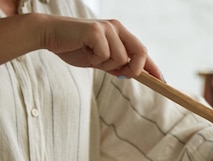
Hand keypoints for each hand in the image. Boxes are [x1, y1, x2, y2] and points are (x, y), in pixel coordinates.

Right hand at [39, 15, 161, 78]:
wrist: (51, 35)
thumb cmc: (75, 47)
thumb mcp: (99, 60)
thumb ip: (116, 65)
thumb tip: (133, 74)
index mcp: (120, 33)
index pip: (142, 51)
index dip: (153, 67)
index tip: (162, 81)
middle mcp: (116, 27)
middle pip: (140, 52)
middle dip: (134, 69)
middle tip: (118, 74)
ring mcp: (107, 28)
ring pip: (121, 59)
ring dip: (105, 65)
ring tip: (90, 56)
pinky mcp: (96, 30)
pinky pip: (105, 56)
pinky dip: (95, 60)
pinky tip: (84, 51)